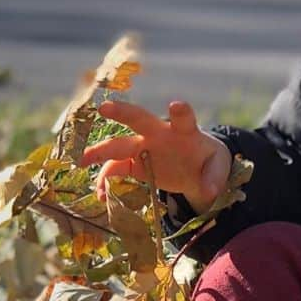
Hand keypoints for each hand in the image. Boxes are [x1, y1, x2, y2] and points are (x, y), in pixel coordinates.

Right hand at [79, 99, 231, 214]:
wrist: (196, 169)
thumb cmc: (207, 160)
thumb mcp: (219, 166)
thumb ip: (215, 177)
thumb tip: (209, 192)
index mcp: (183, 131)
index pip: (183, 118)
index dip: (180, 111)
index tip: (176, 105)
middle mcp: (159, 134)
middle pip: (138, 120)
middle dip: (122, 113)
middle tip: (104, 108)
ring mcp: (143, 147)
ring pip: (118, 145)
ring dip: (100, 151)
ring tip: (82, 160)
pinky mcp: (134, 164)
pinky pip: (115, 170)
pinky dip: (105, 181)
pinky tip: (101, 194)